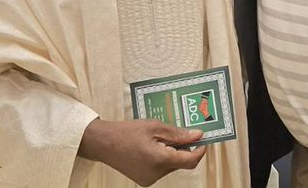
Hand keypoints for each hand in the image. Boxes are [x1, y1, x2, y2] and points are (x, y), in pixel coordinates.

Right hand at [78, 119, 206, 185]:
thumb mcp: (155, 127)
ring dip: (173, 152)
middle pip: (181, 162)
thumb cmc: (127, 132)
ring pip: (171, 165)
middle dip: (184, 148)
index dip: (200, 151)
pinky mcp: (144, 179)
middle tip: (181, 133)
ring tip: (161, 137)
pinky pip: (161, 169)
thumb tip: (198, 135)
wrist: (104, 143)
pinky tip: (154, 146)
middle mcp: (156, 173)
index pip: (190, 161)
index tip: (204, 140)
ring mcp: (149, 178)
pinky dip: (163, 157)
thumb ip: (178, 134)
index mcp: (160, 159)